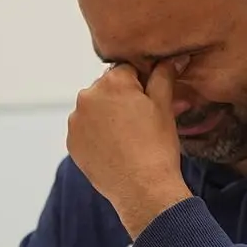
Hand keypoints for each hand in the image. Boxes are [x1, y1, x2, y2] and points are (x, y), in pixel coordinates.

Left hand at [67, 61, 191, 236]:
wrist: (143, 189)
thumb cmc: (157, 147)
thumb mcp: (164, 107)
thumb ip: (165, 76)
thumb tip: (174, 57)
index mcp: (112, 81)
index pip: (128, 70)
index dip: (142, 85)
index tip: (151, 102)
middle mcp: (88, 96)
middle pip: (108, 88)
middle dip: (122, 99)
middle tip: (141, 122)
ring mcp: (76, 120)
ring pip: (95, 109)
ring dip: (108, 116)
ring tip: (128, 138)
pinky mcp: (72, 142)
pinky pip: (86, 130)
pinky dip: (97, 135)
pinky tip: (115, 148)